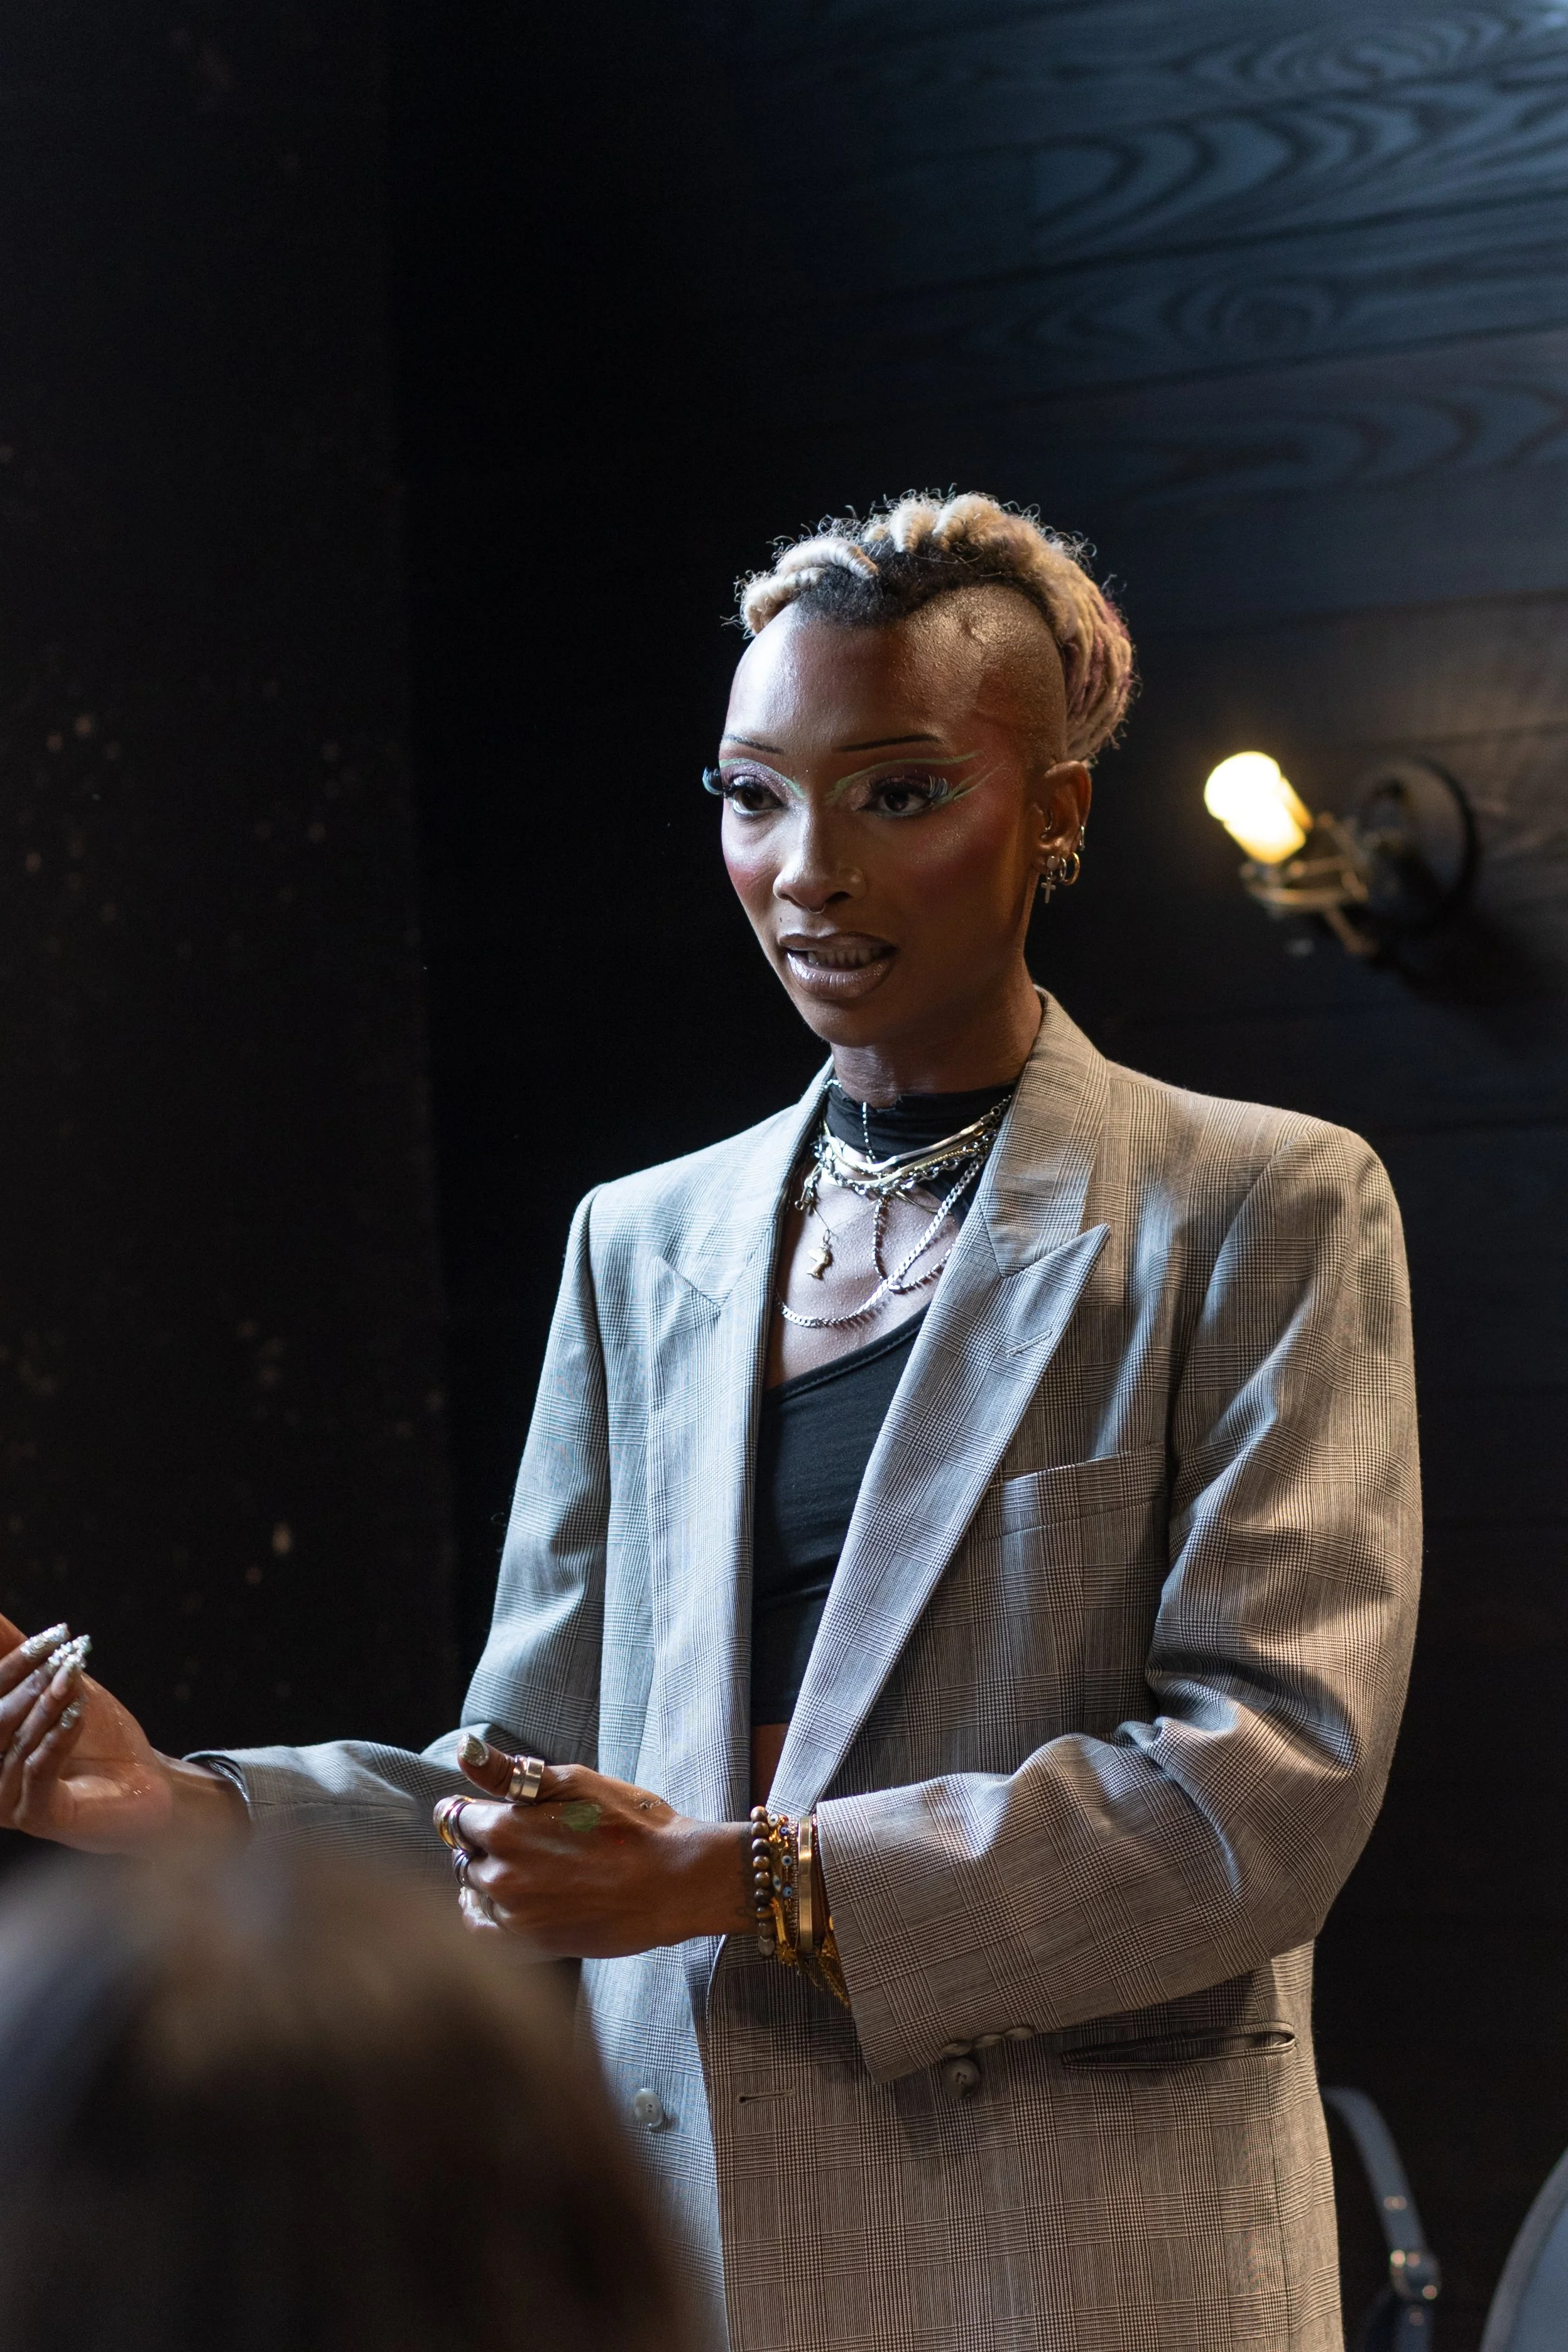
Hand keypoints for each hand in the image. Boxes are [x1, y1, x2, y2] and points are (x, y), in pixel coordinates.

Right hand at [0, 1613, 244, 1850]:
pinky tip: (78, 1711)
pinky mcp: (36, 1817)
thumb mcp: (62, 1689)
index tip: (55, 1634)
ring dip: (48, 1704)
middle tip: (64, 1655)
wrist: (144, 1782)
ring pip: (15, 1743)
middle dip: (28, 1680)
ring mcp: (7, 1801)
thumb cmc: (98, 1737)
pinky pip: (38, 1770)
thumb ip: (24, 1656)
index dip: (13, 1662)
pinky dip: (58, 1736)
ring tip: (74, 1677)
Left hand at [437, 1739, 752, 1956]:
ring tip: (520, 1867)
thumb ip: (508, 1773)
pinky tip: (496, 1903)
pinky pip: (483, 1933)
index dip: (468, 1808)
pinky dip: (481, 1915)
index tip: (483, 1808)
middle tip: (520, 1836)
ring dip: (486, 1877)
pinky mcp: (532, 1946)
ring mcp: (515, 1916)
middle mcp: (500, 1876)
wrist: (674, 1881)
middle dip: (482, 1844)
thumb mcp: (574, 1782)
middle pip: (464, 1855)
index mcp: (505, 1829)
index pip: (454, 1818)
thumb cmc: (631, 1825)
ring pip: (474, 1892)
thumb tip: (464, 1751)